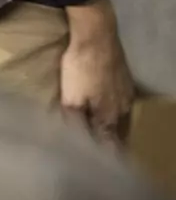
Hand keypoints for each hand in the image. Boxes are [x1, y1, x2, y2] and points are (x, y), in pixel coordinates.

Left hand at [61, 0, 135, 141]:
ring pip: (119, 117)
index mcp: (110, 117)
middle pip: (117, 132)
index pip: (110, 145)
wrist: (96, 35)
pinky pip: (119, 101)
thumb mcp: (72, 98)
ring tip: (101, 131)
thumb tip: (76, 143)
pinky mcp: (123, 78)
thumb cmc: (81, 68)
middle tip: (99, 150)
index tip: (97, 164)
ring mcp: (125, 92)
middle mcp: (123, 109)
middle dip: (108, 142)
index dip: (103, 154)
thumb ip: (75, 122)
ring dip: (111, 125)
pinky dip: (112, 109)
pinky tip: (105, 106)